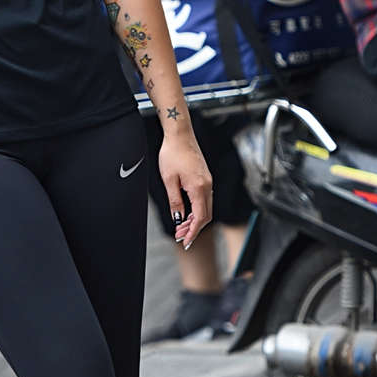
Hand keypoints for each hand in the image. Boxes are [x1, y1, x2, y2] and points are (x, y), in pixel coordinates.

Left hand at [159, 132, 211, 249]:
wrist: (179, 134)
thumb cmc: (172, 153)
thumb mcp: (169, 180)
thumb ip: (175, 201)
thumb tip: (178, 218)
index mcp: (199, 187)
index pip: (200, 217)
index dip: (193, 232)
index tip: (185, 242)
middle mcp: (207, 185)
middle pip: (206, 215)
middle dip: (193, 228)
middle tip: (180, 237)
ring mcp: (207, 181)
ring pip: (206, 207)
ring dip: (194, 219)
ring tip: (180, 227)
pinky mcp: (205, 178)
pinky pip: (204, 199)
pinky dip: (196, 209)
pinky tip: (186, 212)